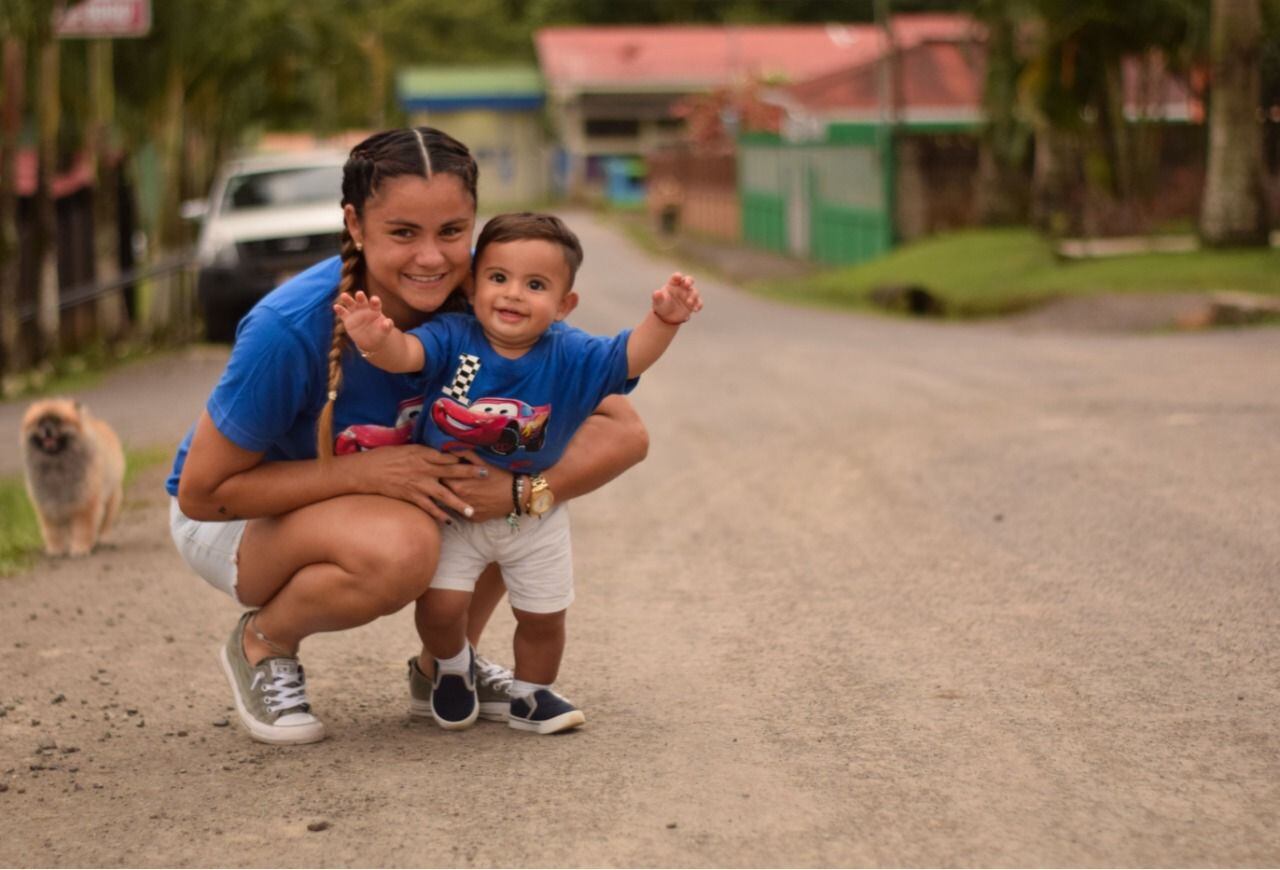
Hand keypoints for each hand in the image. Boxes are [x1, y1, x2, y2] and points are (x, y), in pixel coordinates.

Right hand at [334, 291, 394, 355]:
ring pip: (351, 304)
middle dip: (361, 297)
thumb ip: (387, 326)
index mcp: (375, 310)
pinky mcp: (348, 319)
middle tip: (359, 294)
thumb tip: (389, 322)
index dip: (375, 301)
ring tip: (344, 295)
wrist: (370, 340)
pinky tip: (336, 306)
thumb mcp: (384, 331)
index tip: (374, 300)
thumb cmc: (379, 333)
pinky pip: (343, 313)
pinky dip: (339, 310)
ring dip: (347, 299)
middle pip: (362, 301)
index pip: (375, 304)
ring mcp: (355, 313)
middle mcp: (365, 308)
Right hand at [355, 444, 488, 522]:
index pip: (448, 454)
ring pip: (443, 494)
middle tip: (485, 475)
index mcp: (423, 453)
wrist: (367, 471)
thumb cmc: (386, 457)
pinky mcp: (411, 496)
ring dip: (458, 502)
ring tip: (471, 510)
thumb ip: (425, 452)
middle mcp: (424, 468)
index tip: (477, 456)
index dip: (463, 455)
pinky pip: (429, 507)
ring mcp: (418, 483)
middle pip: (452, 470)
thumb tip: (439, 453)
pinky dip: (439, 515)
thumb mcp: (407, 449)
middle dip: (469, 473)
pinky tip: (449, 521)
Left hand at [442, 451, 516, 522]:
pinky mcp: (473, 519)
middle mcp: (459, 500)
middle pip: (443, 492)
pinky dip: (463, 506)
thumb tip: (450, 447)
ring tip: (458, 489)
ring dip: (451, 496)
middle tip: (449, 478)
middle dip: (444, 484)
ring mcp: (465, 512)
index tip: (443, 469)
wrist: (517, 494)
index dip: (441, 472)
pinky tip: (469, 500)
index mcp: (458, 485)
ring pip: (452, 503)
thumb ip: (464, 454)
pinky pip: (462, 513)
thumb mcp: (482, 462)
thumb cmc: (500, 475)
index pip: (440, 478)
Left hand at [652, 272, 702, 324]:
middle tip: (687, 284)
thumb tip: (657, 293)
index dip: (677, 276)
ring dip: (693, 296)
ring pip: (694, 292)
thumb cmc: (661, 305)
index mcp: (673, 283)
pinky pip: (698, 302)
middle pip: (688, 280)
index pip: (676, 277)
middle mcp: (682, 287)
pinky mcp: (693, 303)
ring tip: (688, 303)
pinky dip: (698, 305)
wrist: (666, 316)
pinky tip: (695, 309)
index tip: (678, 277)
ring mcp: (689, 295)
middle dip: (689, 281)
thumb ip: (657, 297)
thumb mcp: (658, 302)